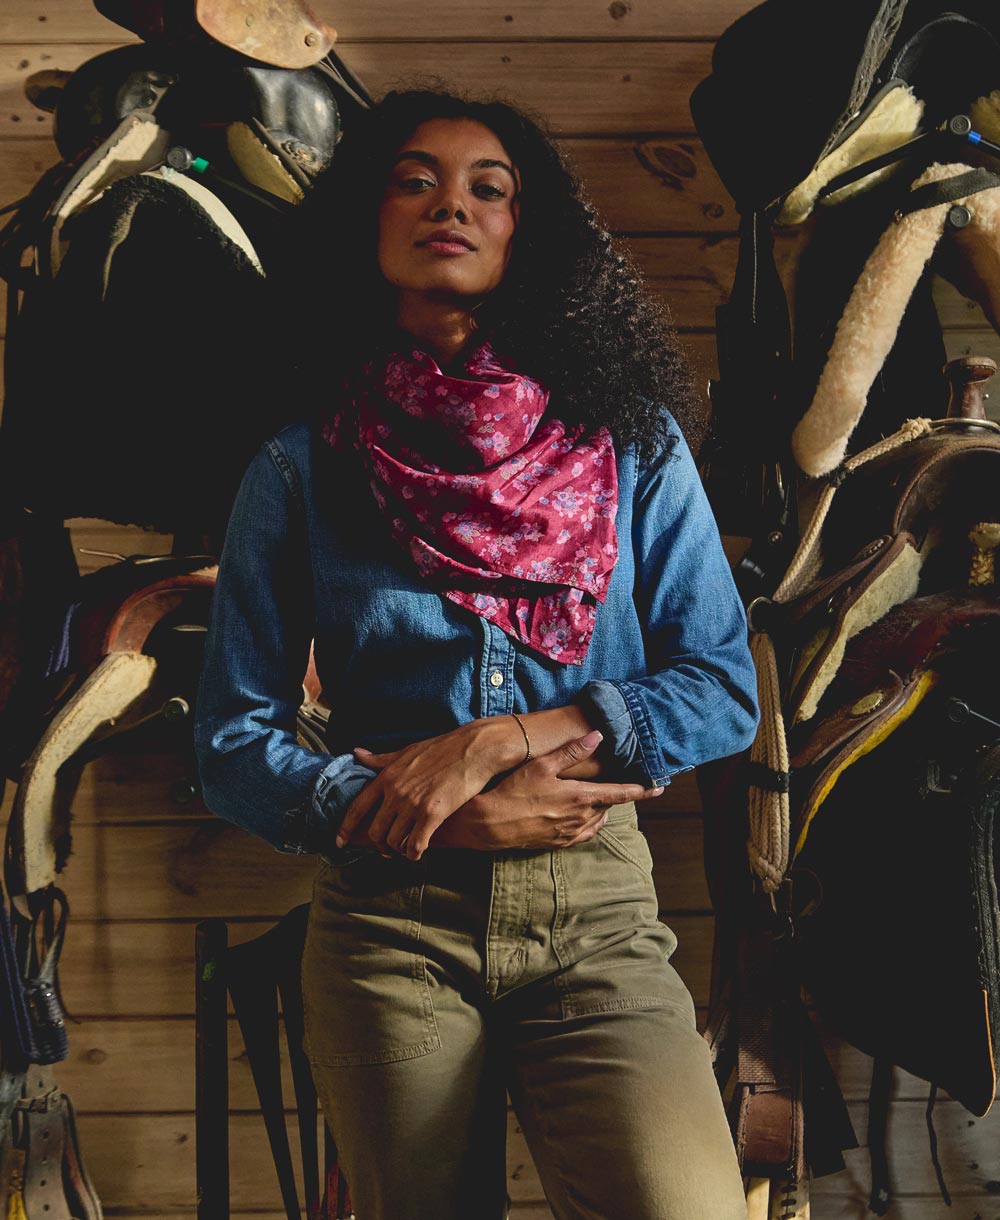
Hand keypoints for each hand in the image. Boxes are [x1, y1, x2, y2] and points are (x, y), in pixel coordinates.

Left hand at [335, 717, 522, 859]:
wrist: (474, 749)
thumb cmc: (442, 748)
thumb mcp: (407, 751)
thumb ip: (381, 759)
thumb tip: (356, 753)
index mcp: (386, 776)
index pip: (357, 808)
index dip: (345, 828)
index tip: (339, 843)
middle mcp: (395, 792)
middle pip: (375, 831)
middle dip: (379, 845)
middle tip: (387, 850)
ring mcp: (413, 804)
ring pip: (394, 841)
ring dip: (398, 850)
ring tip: (405, 850)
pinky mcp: (433, 814)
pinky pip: (415, 845)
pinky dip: (414, 854)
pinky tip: (418, 852)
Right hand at [432, 730, 663, 850]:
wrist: (489, 824)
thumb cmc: (513, 791)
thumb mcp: (542, 765)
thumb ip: (572, 752)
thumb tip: (598, 736)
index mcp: (580, 798)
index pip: (620, 793)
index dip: (641, 790)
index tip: (659, 787)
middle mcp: (580, 819)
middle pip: (608, 806)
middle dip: (613, 794)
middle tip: (611, 782)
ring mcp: (569, 834)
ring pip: (597, 821)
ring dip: (599, 808)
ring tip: (593, 796)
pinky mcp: (557, 844)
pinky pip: (583, 833)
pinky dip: (587, 822)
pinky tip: (578, 815)